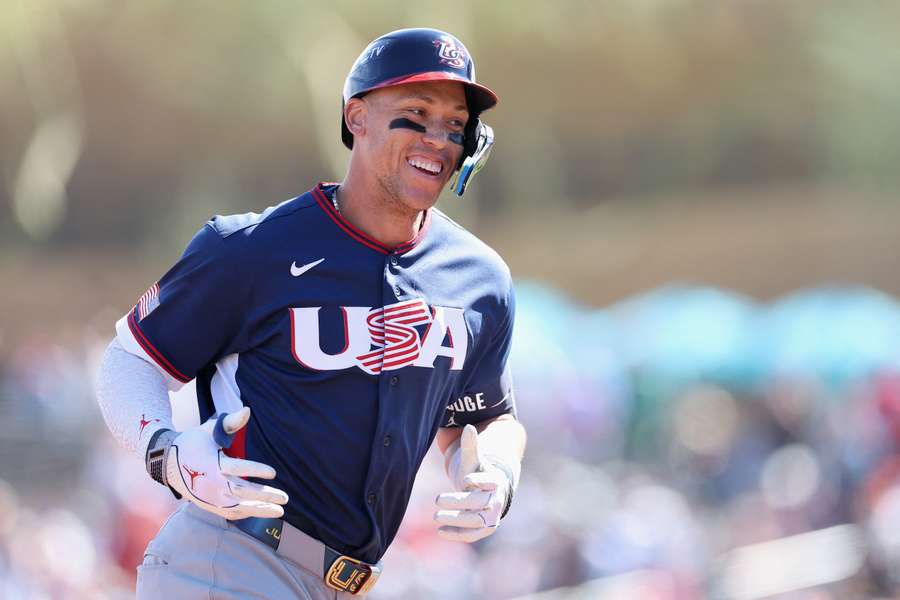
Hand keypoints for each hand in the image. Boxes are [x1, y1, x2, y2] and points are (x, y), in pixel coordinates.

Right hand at [166, 407, 288, 519]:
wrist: (167, 462)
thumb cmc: (193, 442)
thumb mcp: (209, 429)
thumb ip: (230, 422)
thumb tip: (247, 410)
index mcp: (211, 463)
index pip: (236, 468)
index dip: (255, 470)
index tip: (273, 473)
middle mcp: (210, 483)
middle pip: (241, 492)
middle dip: (264, 495)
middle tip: (285, 497)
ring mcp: (209, 497)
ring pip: (237, 507)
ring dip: (259, 510)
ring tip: (280, 510)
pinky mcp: (208, 505)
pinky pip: (230, 513)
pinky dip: (247, 514)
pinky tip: (263, 511)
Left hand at [434, 424, 510, 542]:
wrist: (489, 492)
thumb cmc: (478, 472)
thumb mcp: (474, 459)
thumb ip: (471, 445)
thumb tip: (468, 427)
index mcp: (495, 481)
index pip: (490, 482)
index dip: (479, 481)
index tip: (466, 480)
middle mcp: (497, 500)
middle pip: (479, 502)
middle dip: (459, 502)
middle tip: (437, 499)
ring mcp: (492, 516)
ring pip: (476, 520)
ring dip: (456, 519)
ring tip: (435, 516)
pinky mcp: (485, 529)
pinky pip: (473, 534)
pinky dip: (458, 534)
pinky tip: (440, 532)